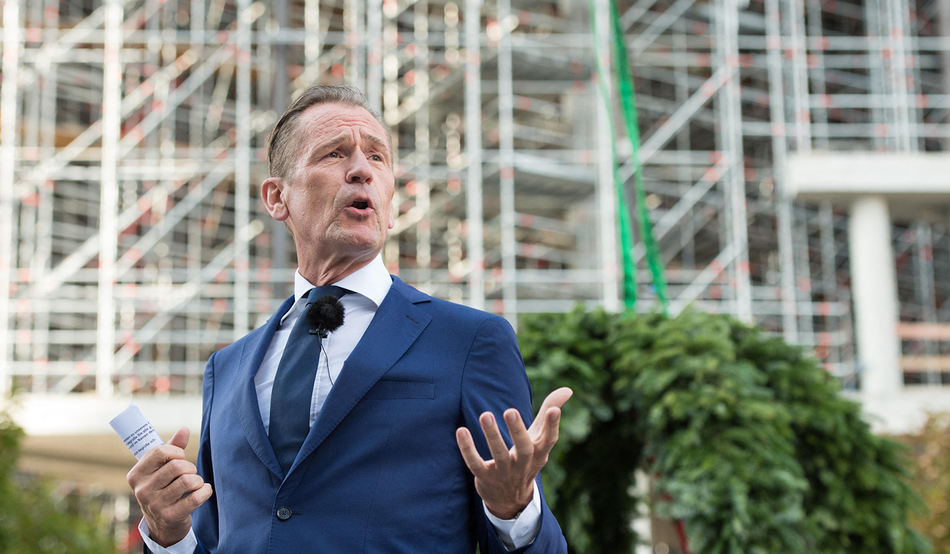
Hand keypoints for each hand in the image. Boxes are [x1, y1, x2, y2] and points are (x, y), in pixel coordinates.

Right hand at [127, 427, 212, 546]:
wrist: (163, 525)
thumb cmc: (163, 489)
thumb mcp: (161, 469)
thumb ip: (172, 448)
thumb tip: (184, 429)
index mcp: (136, 475)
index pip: (160, 451)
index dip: (176, 451)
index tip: (180, 458)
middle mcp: (142, 490)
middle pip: (176, 466)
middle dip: (190, 467)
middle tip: (190, 473)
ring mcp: (155, 505)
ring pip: (187, 481)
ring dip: (197, 480)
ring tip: (195, 483)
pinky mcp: (171, 517)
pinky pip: (196, 497)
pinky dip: (205, 491)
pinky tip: (204, 491)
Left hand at [456, 387, 572, 519]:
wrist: (510, 499)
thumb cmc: (526, 458)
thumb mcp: (539, 438)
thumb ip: (548, 413)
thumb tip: (568, 389)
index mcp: (539, 453)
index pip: (549, 440)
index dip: (552, 426)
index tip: (553, 410)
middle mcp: (523, 464)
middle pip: (524, 448)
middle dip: (517, 430)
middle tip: (510, 410)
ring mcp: (504, 473)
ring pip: (499, 455)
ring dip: (492, 435)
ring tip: (485, 414)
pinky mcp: (485, 478)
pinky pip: (475, 464)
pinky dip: (467, 449)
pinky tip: (461, 431)